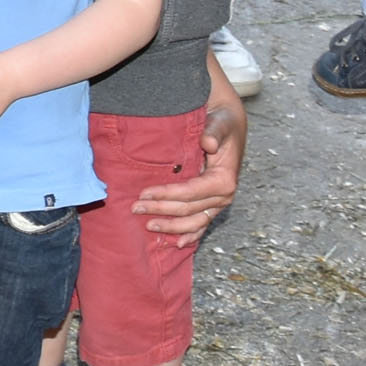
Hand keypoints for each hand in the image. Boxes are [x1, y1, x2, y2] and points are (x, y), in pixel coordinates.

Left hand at [132, 75, 246, 240]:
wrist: (230, 124)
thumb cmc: (223, 123)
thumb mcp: (220, 122)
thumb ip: (214, 132)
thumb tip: (208, 143)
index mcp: (225, 179)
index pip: (190, 192)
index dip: (166, 195)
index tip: (144, 193)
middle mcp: (224, 196)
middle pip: (188, 210)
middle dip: (161, 210)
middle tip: (136, 208)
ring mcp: (219, 203)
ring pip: (193, 222)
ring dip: (170, 226)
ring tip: (148, 225)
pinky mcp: (213, 205)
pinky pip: (201, 224)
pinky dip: (189, 235)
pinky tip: (176, 244)